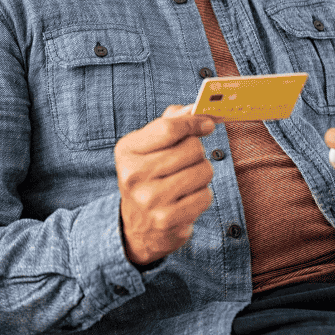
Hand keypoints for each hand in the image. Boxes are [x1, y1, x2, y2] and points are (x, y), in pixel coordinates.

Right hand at [115, 105, 216, 266]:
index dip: (194, 122)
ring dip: (202, 173)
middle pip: (191, 148)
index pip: (169, 128)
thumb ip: (170, 123)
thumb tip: (194, 108)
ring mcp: (150, 200)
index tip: (207, 124)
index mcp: (127, 151)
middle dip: (198, 151)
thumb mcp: (148, 147)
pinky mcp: (168, 220)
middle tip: (190, 160)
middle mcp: (134, 175)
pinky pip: (205, 196)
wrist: (138, 226)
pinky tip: (187, 199)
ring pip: (203, 171)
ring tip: (187, 180)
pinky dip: (202, 195)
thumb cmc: (148, 177)